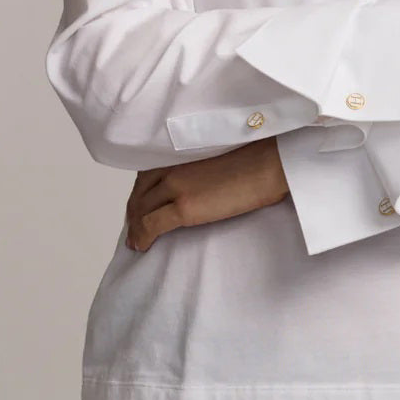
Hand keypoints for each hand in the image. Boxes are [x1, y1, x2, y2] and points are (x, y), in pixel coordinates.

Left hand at [124, 138, 288, 251]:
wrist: (267, 165)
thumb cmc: (254, 159)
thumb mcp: (216, 157)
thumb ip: (198, 167)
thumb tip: (197, 185)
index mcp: (179, 154)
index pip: (147, 175)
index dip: (139, 194)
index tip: (138, 207)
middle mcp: (172, 167)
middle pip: (140, 193)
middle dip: (133, 212)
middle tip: (133, 228)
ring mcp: (176, 186)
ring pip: (142, 210)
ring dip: (135, 227)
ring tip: (135, 242)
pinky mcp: (184, 207)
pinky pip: (152, 224)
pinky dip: (142, 236)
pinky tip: (141, 246)